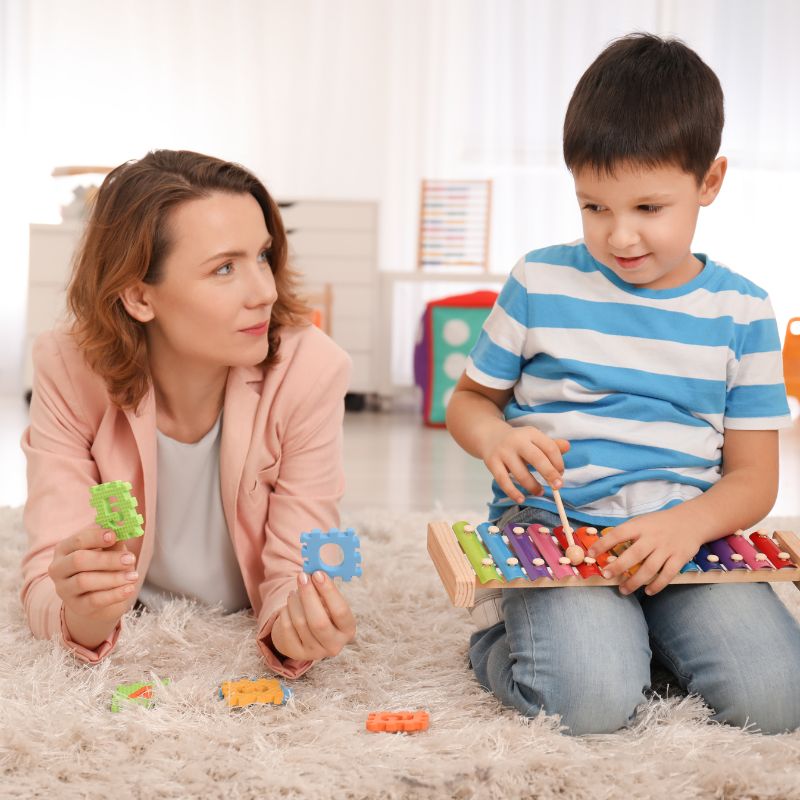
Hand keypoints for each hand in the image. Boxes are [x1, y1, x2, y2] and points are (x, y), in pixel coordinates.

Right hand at [48, 527, 138, 622]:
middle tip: (130, 559)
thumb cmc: (103, 565)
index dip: (96, 537)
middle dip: (107, 559)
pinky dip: (114, 595)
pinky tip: (129, 589)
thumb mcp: (107, 549)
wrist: (98, 595)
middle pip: (79, 561)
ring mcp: (64, 589)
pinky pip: (93, 601)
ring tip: (134, 576)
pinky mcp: (76, 606)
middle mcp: (58, 569)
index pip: (77, 540)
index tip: (114, 536)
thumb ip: (113, 539)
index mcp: (65, 549)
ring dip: (113, 578)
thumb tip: (125, 524)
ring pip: (84, 581)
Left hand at [271, 571, 355, 660]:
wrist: (306, 634)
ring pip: (300, 623)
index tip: (318, 574)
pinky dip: (285, 611)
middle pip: (319, 622)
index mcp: (347, 630)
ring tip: (295, 591)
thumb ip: (325, 588)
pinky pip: (286, 628)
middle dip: (308, 595)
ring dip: (295, 601)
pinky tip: (289, 604)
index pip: (340, 611)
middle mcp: (334, 645)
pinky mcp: (297, 653)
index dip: (329, 591)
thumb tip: (315, 570)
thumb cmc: (322, 611)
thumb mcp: (329, 602)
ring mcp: (315, 652)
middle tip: (302, 576)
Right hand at [481, 425, 569, 503]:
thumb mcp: (534, 439)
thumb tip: (568, 447)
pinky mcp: (492, 463)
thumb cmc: (518, 441)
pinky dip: (512, 492)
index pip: (549, 447)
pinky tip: (521, 498)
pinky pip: (503, 481)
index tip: (560, 473)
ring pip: (520, 473)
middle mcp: (517, 441)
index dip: (558, 462)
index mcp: (531, 433)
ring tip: (539, 491)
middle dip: (549, 474)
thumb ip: (551, 445)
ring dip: (532, 486)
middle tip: (558, 486)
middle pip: (537, 458)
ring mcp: (503, 452)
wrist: (489, 435)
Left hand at [588, 508, 705, 595]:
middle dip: (618, 566)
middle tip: (606, 576)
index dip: (603, 544)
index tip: (590, 553)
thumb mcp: (642, 521)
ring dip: (635, 581)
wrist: (691, 520)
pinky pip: (667, 575)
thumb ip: (627, 532)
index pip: (618, 534)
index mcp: (640, 526)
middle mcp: (653, 538)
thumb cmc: (660, 523)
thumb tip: (604, 545)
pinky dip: (657, 585)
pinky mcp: (679, 558)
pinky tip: (648, 591)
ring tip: (623, 590)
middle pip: (634, 554)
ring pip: (649, 568)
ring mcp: (667, 549)